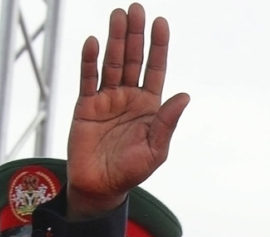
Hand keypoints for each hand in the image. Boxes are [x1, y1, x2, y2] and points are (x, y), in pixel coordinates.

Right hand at [66, 3, 189, 219]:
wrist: (101, 187)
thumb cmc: (132, 171)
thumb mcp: (156, 149)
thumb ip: (167, 122)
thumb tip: (184, 96)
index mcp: (150, 106)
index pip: (155, 69)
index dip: (158, 46)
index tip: (161, 23)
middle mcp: (129, 97)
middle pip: (132, 59)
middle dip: (135, 35)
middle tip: (136, 9)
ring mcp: (107, 99)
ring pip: (111, 63)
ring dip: (114, 39)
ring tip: (117, 15)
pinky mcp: (86, 106)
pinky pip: (88, 79)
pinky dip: (90, 61)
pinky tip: (94, 42)